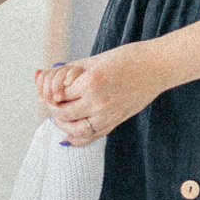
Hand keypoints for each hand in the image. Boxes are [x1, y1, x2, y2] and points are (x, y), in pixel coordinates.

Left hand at [35, 42, 165, 143]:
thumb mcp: (93, 61)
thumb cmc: (126, 59)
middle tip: (53, 103)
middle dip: (54, 109)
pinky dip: (76, 140)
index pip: (58, 95)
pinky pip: (90, 137)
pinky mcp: (114, 122)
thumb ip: (68, 72)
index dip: (50, 93)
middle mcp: (97, 101)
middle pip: (63, 113)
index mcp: (90, 81)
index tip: (50, 91)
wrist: (155, 67)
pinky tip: (68, 136)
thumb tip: (43, 76)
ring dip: (62, 126)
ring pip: (74, 130)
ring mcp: (107, 115)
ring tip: (60, 117)